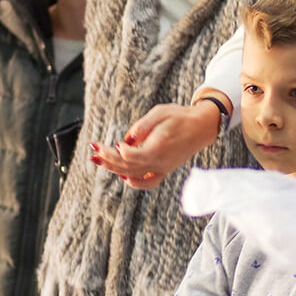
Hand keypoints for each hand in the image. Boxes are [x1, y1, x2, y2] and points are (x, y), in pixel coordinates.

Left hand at [100, 99, 224, 188]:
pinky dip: (133, 181)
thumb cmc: (180, 116)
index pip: (131, 156)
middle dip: (108, 158)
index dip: (118, 152)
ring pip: (133, 174)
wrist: (202, 127)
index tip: (114, 143)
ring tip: (97, 160)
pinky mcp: (164, 170)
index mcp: (158, 148)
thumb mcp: (160, 113)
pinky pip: (147, 182)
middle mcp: (160, 162)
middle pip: (127, 166)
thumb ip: (142, 126)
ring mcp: (162, 168)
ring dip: (113, 168)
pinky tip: (122, 175)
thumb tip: (127, 139)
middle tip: (93, 149)